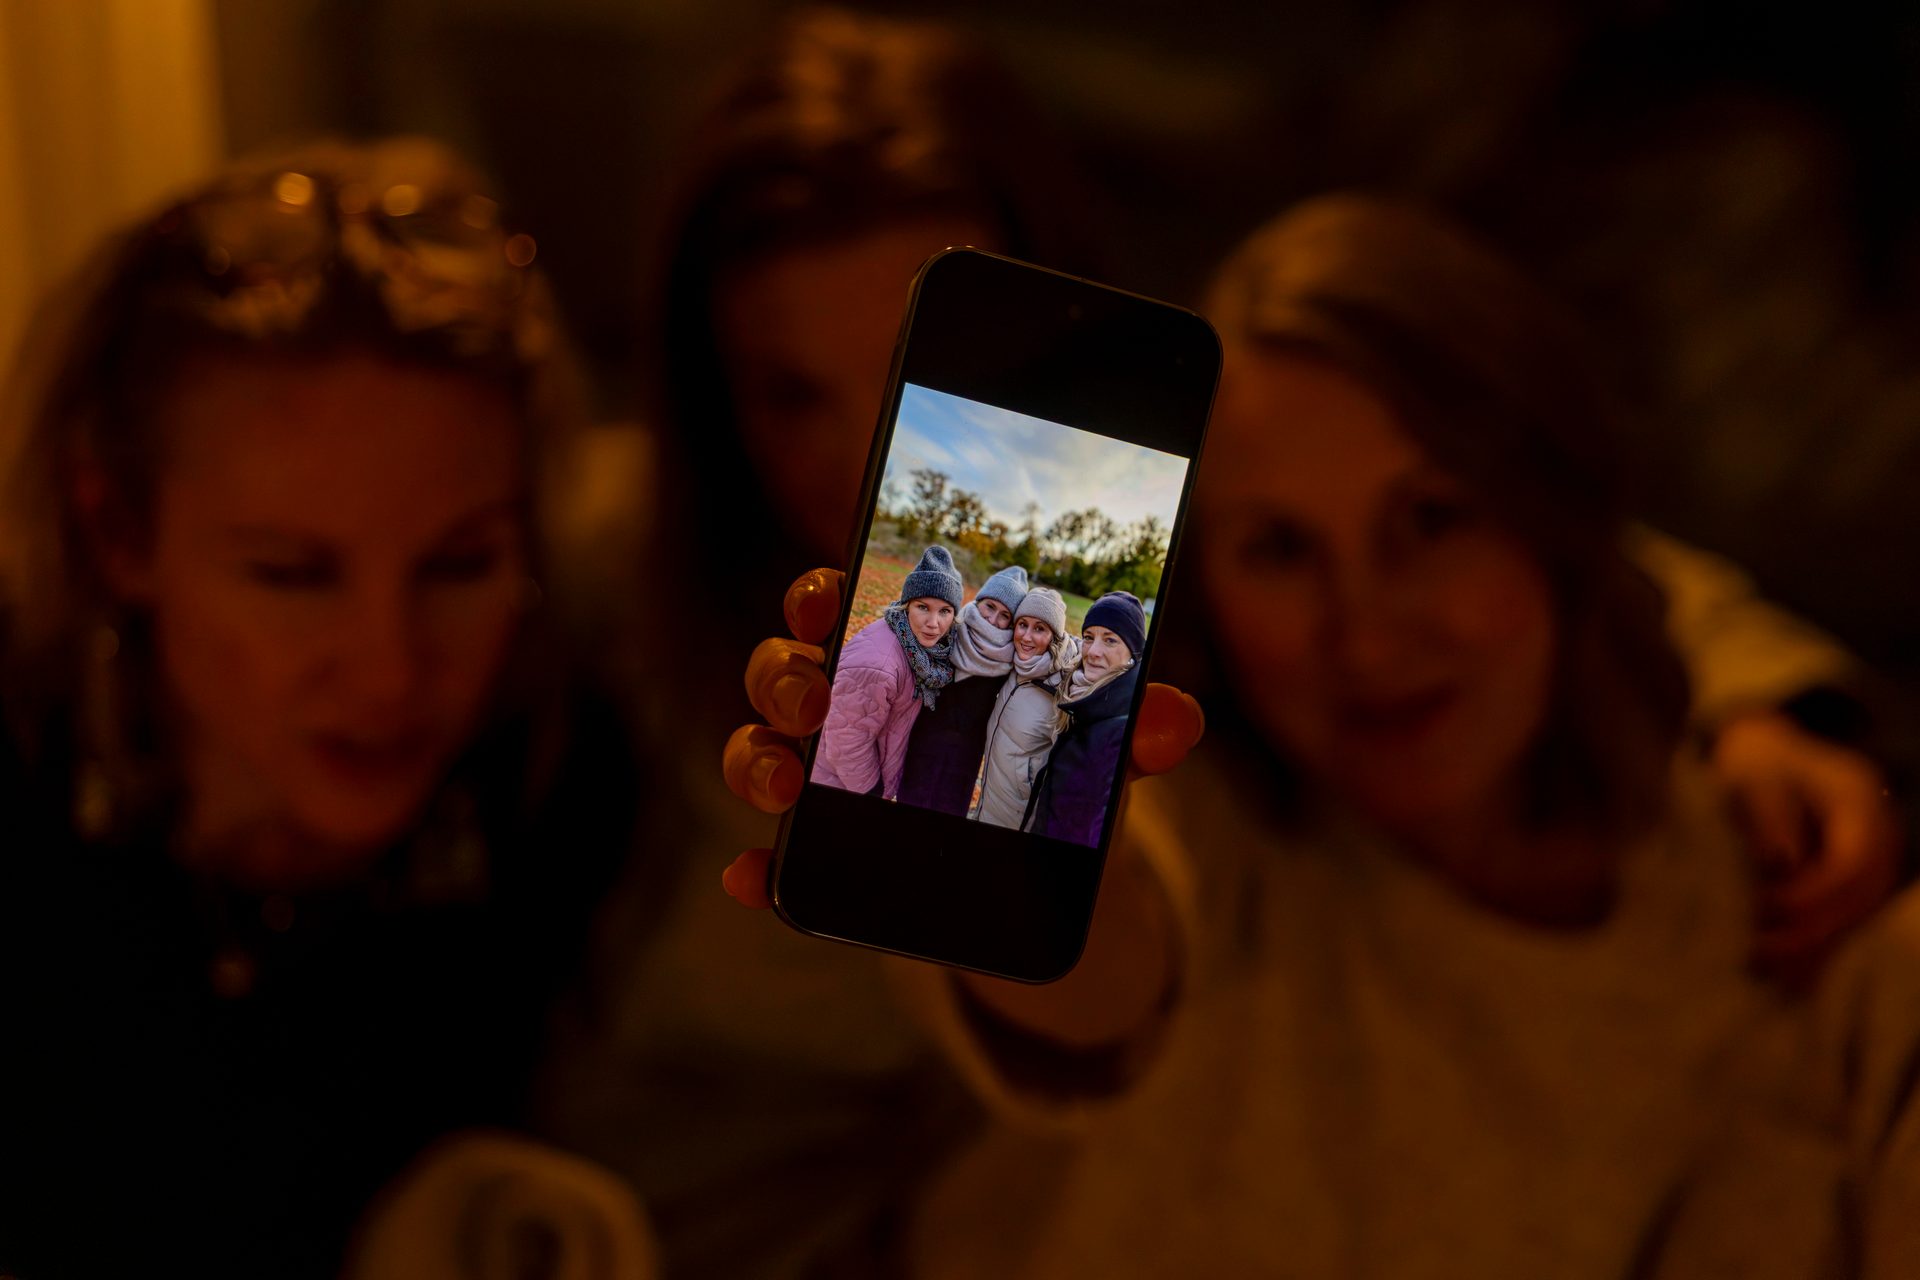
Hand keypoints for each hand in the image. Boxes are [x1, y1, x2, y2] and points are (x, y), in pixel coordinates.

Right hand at [720, 568, 1205, 907]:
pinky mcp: (827, 848)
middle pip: (785, 670)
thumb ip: (1125, 725)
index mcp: (908, 656)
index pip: (842, 604)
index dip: (820, 594)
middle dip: (783, 677)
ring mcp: (829, 777)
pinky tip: (754, 877)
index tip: (827, 598)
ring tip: (788, 785)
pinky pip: (777, 855)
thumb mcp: (1094, 745)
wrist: (1047, 863)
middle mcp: (851, 706)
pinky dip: (761, 866)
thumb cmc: (1057, 766)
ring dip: (759, 760)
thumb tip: (1178, 719)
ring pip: (762, 749)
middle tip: (812, 699)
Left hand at [1712, 710, 1904, 986]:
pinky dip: (1819, 946)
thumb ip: (1766, 812)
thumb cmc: (1755, 762)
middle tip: (1760, 953)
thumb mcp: (1752, 773)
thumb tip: (1780, 862)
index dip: (1811, 894)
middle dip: (1812, 930)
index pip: (1852, 863)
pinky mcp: (1857, 880)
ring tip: (1767, 970)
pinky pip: (1848, 919)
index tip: (1765, 909)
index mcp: (1860, 801)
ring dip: (1816, 947)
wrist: (1767, 754)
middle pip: (1861, 897)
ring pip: (1858, 915)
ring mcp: (1876, 859)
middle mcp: (1881, 834)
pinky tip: (1786, 974)